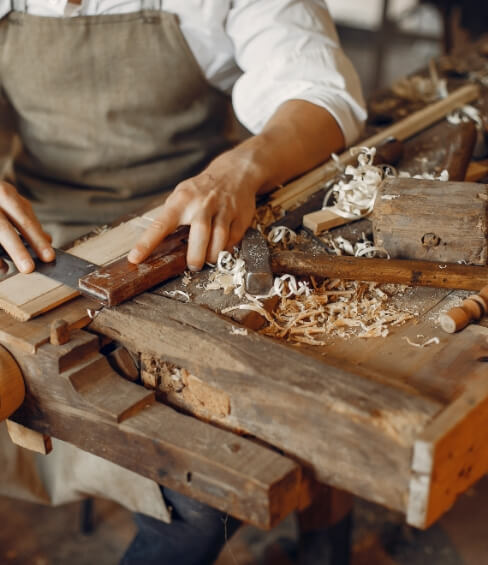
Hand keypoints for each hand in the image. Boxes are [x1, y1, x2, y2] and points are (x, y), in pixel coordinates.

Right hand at [0, 181, 54, 273]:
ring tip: (8, 270)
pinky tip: (1, 266)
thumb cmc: (0, 201)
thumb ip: (28, 220)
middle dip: (17, 250)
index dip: (37, 240)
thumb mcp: (13, 202)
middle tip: (29, 268)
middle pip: (3, 229)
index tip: (49, 257)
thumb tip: (48, 240)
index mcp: (4, 193)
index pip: (24, 220)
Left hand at [128, 159, 259, 270]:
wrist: (234, 172)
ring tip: (207, 260)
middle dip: (195, 255)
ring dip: (212, 255)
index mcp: (181, 200)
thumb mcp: (182, 196)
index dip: (146, 243)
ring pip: (220, 239)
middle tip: (192, 265)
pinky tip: (220, 248)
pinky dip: (226, 248)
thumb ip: (172, 217)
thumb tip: (156, 245)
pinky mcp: (240, 216)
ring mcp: (223, 209)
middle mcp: (202, 204)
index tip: (135, 259)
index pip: (160, 225)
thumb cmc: (201, 190)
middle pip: (200, 233)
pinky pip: (233, 239)